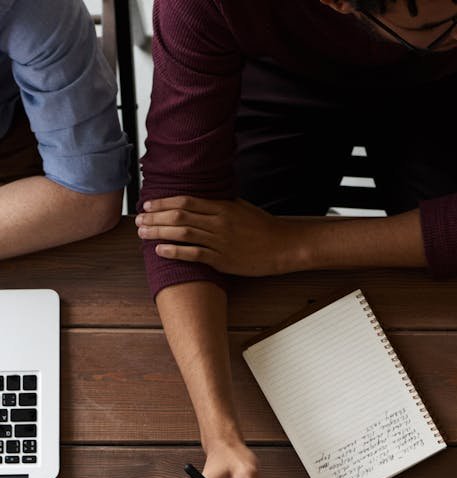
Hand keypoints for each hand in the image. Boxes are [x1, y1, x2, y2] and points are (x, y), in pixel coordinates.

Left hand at [136, 196, 301, 275]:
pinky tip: (160, 250)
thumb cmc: (262, 227)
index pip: (185, 201)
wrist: (282, 246)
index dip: (163, 202)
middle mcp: (218, 222)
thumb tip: (200, 201)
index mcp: (221, 207)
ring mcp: (220, 241)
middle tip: (139, 220)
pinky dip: (175, 252)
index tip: (148, 204)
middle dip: (155, 217)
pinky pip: (195, 254)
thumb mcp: (240, 208)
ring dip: (159, 232)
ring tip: (143, 233)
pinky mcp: (223, 260)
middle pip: (179, 216)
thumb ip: (219, 205)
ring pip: (183, 234)